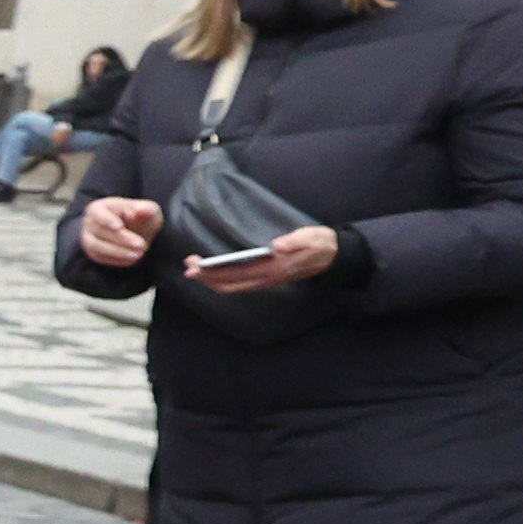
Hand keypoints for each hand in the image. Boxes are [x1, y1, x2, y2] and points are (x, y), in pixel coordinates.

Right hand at [74, 195, 161, 267]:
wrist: (137, 232)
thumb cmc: (141, 217)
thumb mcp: (149, 210)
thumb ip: (146, 209)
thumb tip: (139, 210)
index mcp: (100, 207)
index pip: (97, 212)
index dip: (106, 219)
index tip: (119, 226)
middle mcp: (90, 222)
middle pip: (100, 231)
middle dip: (121, 239)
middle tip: (141, 244)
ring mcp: (89, 238)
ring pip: (96, 247)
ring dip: (118, 252)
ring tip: (139, 254)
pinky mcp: (93, 252)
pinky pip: (101, 257)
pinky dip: (117, 259)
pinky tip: (133, 258)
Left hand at [187, 222, 338, 293]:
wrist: (335, 257)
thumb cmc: (320, 244)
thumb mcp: (312, 238)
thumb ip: (295, 242)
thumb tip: (277, 246)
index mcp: (274, 269)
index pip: (236, 275)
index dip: (214, 272)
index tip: (197, 265)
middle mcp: (267, 279)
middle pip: (229, 284)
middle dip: (206, 277)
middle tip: (187, 265)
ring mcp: (266, 281)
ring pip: (233, 286)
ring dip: (212, 279)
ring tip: (195, 268)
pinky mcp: (267, 278)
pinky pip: (240, 284)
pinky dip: (223, 279)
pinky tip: (214, 271)